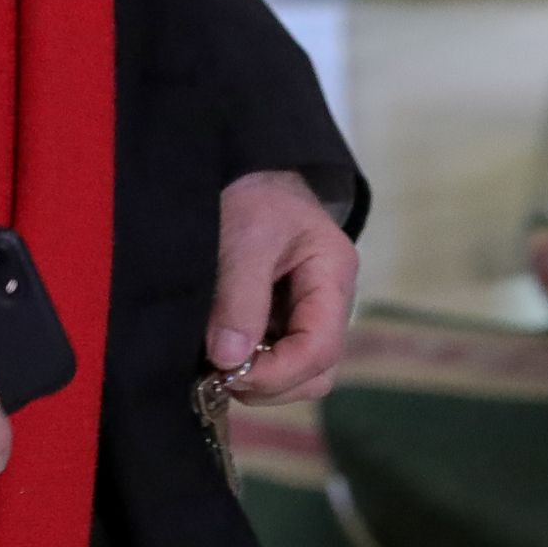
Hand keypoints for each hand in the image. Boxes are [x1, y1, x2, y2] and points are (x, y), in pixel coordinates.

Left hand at [206, 171, 357, 405]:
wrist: (235, 164)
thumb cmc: (249, 190)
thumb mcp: (245, 234)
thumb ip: (240, 295)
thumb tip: (230, 360)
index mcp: (333, 275)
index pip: (321, 347)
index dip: (279, 372)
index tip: (232, 374)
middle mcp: (327, 302)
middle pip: (315, 371)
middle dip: (270, 382)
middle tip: (218, 374)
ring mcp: (304, 313)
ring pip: (296, 374)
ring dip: (257, 379)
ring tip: (215, 364)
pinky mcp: (279, 318)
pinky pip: (273, 358)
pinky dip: (247, 365)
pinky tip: (217, 352)